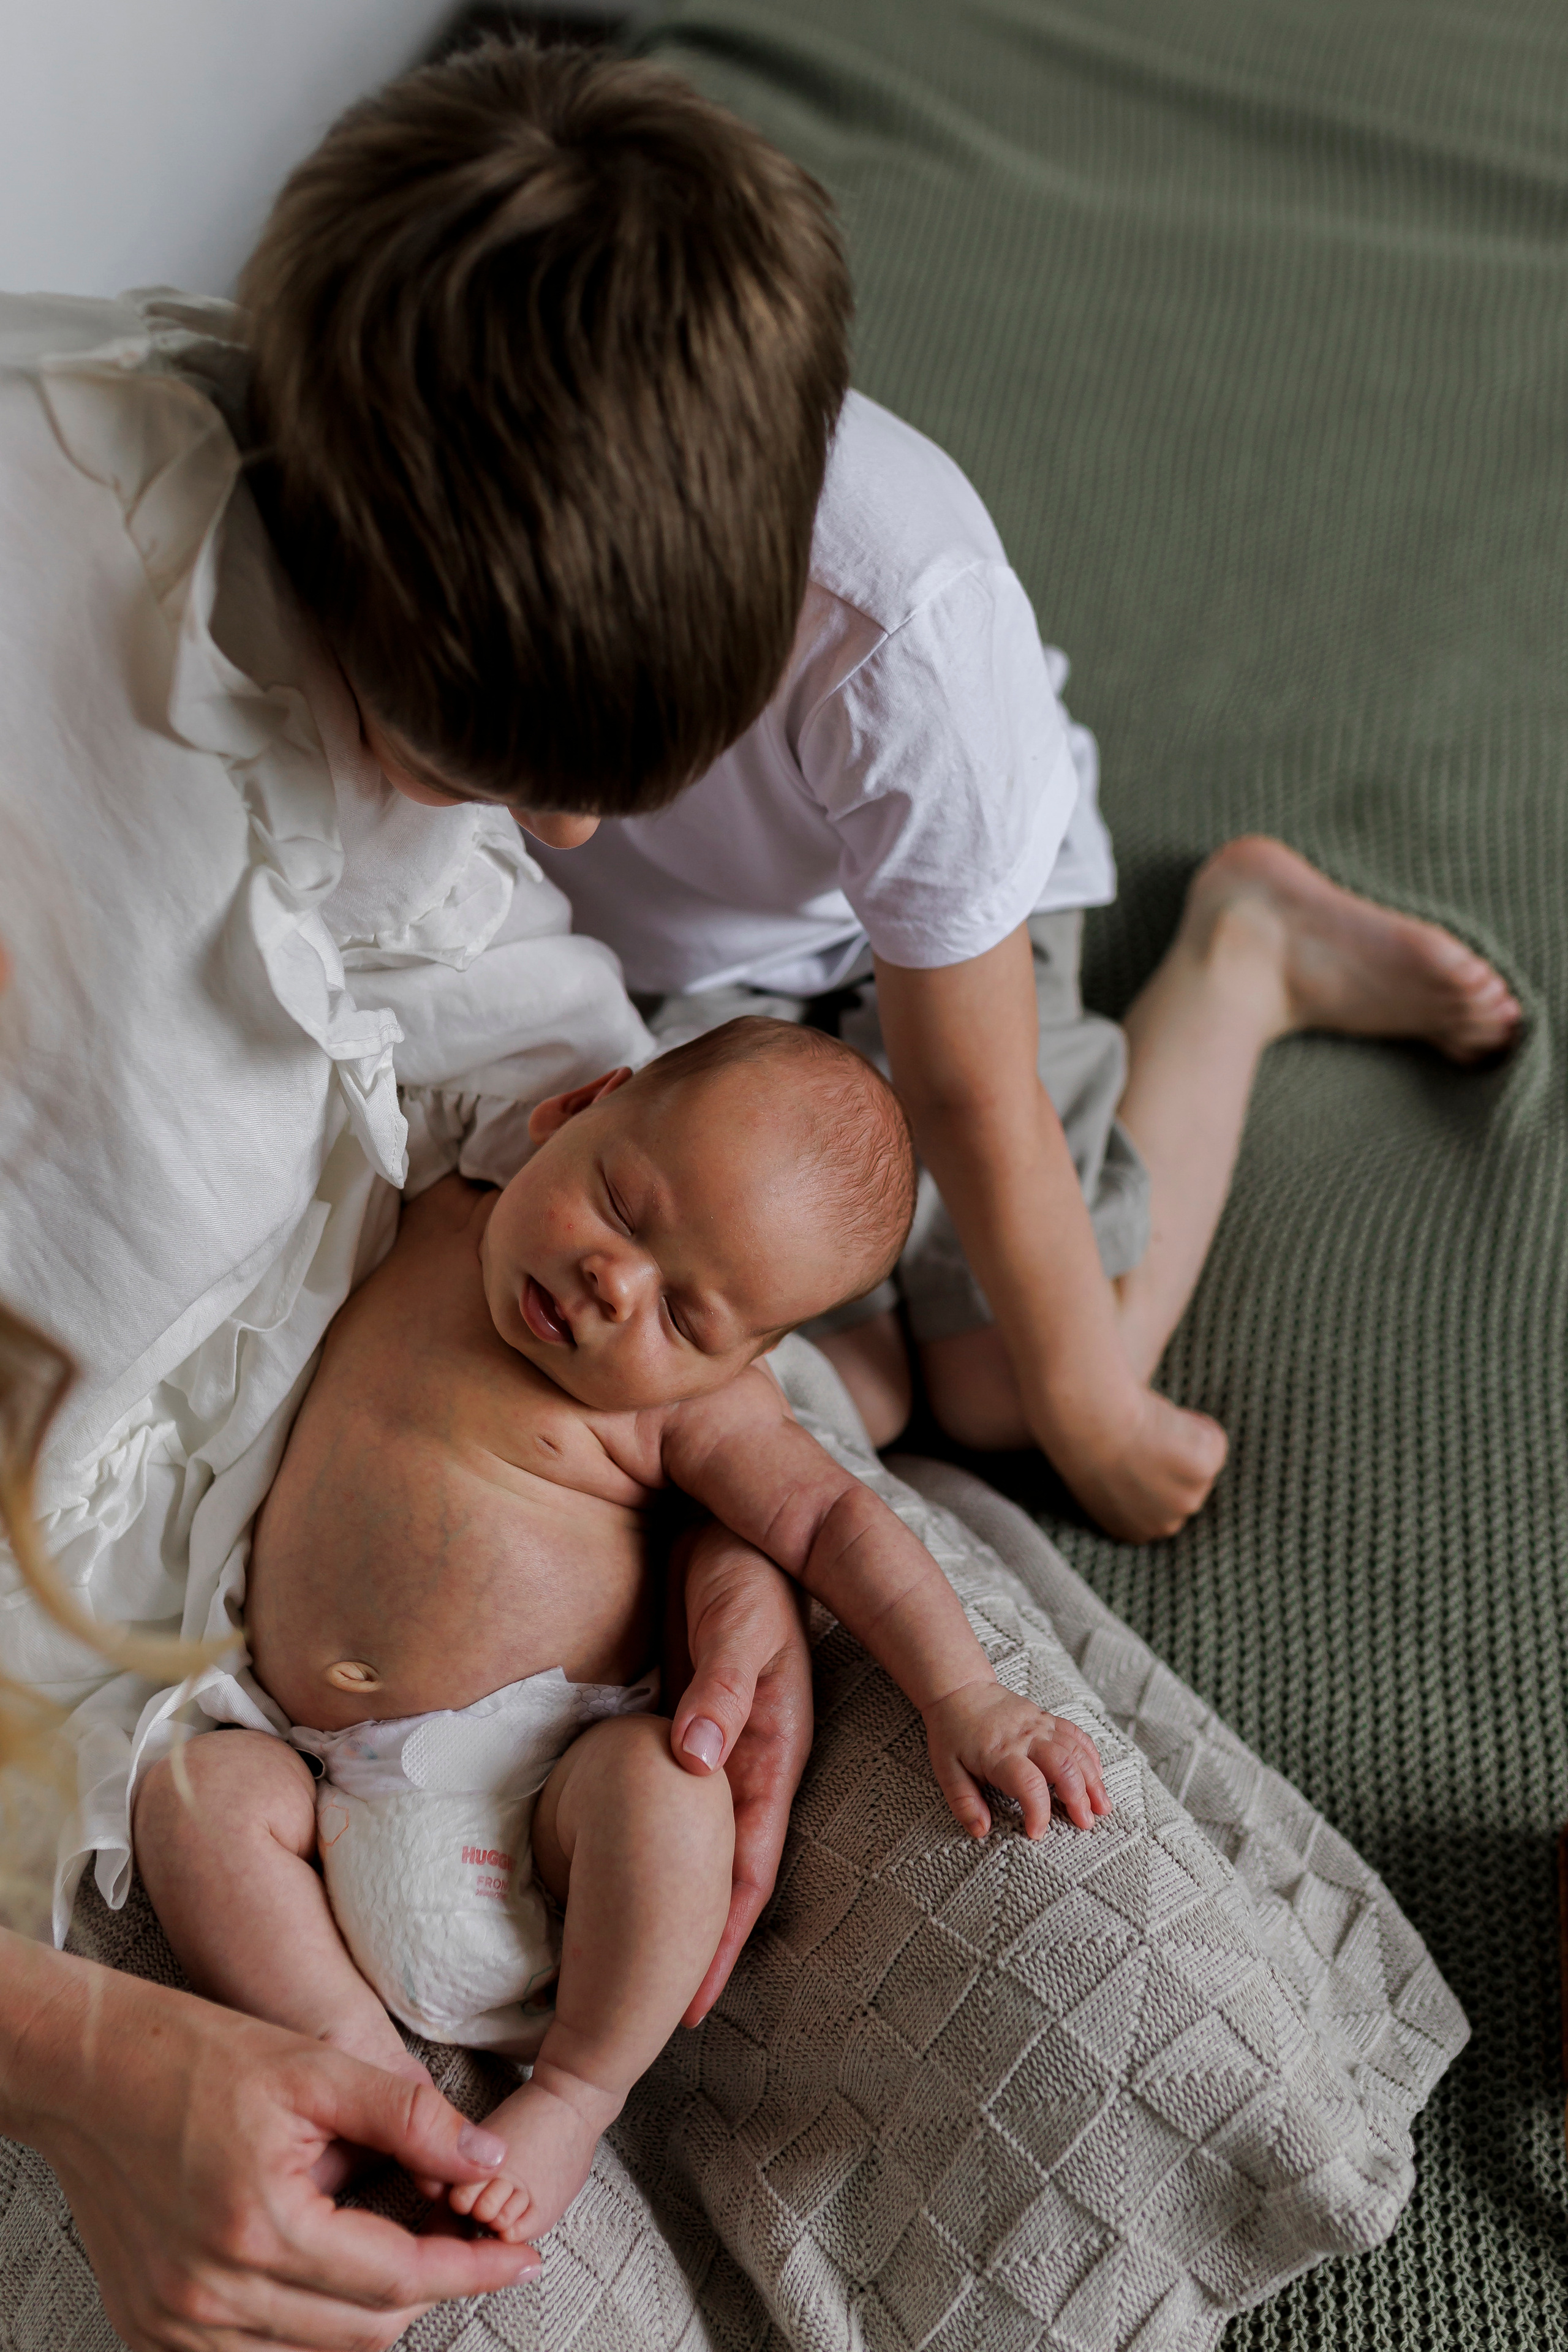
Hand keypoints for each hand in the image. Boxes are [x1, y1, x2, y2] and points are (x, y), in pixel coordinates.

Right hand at [7, 1938, 538, 2350]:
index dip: (472, 2270)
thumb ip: (408, 2118)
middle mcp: (212, 2294)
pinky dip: (303, 2324)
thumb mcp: (314, 2066)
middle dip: (429, 2291)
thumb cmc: (195, 2054)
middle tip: (468, 2246)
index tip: (525, 2259)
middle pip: (361, 2331)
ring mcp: (175, 2322)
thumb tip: (487, 2163)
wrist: (86, 2072)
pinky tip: (328, 2270)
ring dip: (367, 2312)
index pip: (398, 2278)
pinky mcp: (150, 2327)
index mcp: (261, 2226)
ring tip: (402, 2251)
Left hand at [664, 1520, 813, 2024]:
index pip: (747, 1866)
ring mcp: (722, 1750)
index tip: (688, 2008)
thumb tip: (698, 1762)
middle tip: (658, 2027)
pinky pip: (681, 1811)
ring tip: (645, 1979)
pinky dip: (664, 1857)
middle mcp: (749, 1763)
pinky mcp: (692, 1730)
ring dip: (683, 1913)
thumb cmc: (739, 1570)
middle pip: (728, 1877)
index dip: (721, 1937)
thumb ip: (723, 1686)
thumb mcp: (741, 1620)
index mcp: (770, 1749)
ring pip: (706, 1852)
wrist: (724, 1528)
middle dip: (700, 1952)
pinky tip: (625, 1880)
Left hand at [922, 1678, 1110, 1838]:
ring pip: (1075, 1750)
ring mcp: (1039, 1726)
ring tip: (1102, 1807)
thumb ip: (964, 1803)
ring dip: (1092, 1779)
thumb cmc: (952, 1733)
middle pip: (1062, 1764)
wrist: (960, 1689)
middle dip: (1079, 1796)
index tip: (1037, 1833)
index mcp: (999, 1754)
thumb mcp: (947, 1771)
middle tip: (1085, 1823)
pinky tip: (1098, 1775)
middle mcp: (1025, 1738)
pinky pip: (1076, 1734)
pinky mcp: (1047, 1718)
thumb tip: (980, 1831)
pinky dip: (1090, 1754)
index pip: (1028, 1783)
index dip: (1038, 1811)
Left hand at [1051, 1380, 1228, 1544]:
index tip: (1138, 1455)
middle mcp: (1161, 1526)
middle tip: (1143, 1437)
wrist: (1085, 1417)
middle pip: (1188, 1488)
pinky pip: (1212, 1439)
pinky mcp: (1202, 1471)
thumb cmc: (1078, 1435)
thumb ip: (1125, 1488)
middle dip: (1174, 1463)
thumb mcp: (1097, 1476)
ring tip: (1148, 1428)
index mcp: (1132, 1530)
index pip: (1162, 1506)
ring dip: (1183, 1442)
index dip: (1155, 1473)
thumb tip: (1139, 1472)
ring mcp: (1184, 1501)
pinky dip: (1195, 1423)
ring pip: (1203, 1464)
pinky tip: (1163, 1418)